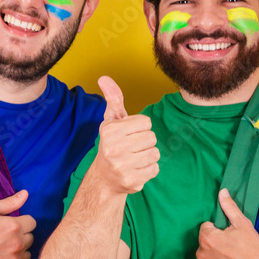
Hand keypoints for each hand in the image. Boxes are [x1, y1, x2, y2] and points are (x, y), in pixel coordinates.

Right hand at [0, 189, 35, 258]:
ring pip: (27, 254)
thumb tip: (25, 194)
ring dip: (19, 251)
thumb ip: (9, 203)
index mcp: (14, 226)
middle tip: (5, 237)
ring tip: (4, 249)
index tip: (11, 225)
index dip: (22, 222)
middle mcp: (18, 243)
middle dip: (21, 236)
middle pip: (30, 238)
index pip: (32, 223)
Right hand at [89, 76, 158, 194]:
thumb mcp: (111, 121)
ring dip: (148, 155)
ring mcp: (122, 166)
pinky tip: (136, 169)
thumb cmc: (112, 144)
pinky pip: (155, 168)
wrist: (105, 178)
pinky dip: (149, 169)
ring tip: (134, 158)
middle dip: (145, 141)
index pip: (146, 122)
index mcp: (110, 131)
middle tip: (131, 148)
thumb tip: (103, 77)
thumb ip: (113, 99)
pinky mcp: (132, 181)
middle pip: (151, 137)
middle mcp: (114, 148)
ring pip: (155, 153)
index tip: (129, 134)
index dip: (140, 127)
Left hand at [196, 189, 258, 258]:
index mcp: (206, 238)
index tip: (229, 235)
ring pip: (207, 257)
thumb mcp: (242, 223)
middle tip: (232, 247)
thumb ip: (229, 207)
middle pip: (205, 243)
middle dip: (215, 243)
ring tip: (232, 258)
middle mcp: (201, 254)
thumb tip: (222, 192)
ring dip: (215, 257)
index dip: (218, 230)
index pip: (206, 228)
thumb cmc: (252, 247)